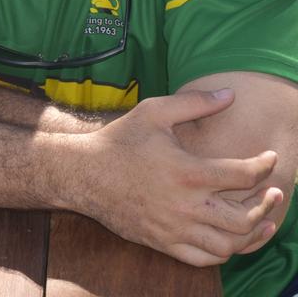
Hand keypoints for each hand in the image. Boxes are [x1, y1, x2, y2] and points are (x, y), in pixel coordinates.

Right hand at [76, 88, 282, 265]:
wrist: (81, 174)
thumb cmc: (119, 141)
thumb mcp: (153, 112)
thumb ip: (194, 102)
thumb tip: (230, 94)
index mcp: (187, 172)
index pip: (245, 175)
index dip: (265, 165)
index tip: (269, 158)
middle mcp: (184, 205)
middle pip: (244, 218)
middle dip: (266, 205)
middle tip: (273, 193)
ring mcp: (173, 228)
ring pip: (228, 245)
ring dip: (251, 234)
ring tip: (259, 219)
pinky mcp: (162, 242)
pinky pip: (204, 259)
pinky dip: (223, 251)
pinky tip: (228, 236)